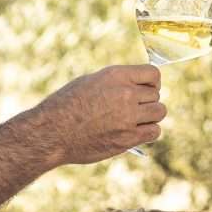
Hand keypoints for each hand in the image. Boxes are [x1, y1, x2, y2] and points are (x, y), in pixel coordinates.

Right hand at [28, 64, 166, 163]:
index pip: (153, 73)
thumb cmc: (66, 106)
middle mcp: (125, 93)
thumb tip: (137, 86)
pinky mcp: (128, 138)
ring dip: (150, 116)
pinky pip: (154, 132)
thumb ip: (116, 82)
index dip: (152, 82)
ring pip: (159, 112)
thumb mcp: (90, 82)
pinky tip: (135, 131)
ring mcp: (128, 117)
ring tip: (135, 119)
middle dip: (147, 101)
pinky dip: (148, 132)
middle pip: (156, 94)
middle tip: (134, 108)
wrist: (52, 132)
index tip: (146, 89)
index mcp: (115, 75)